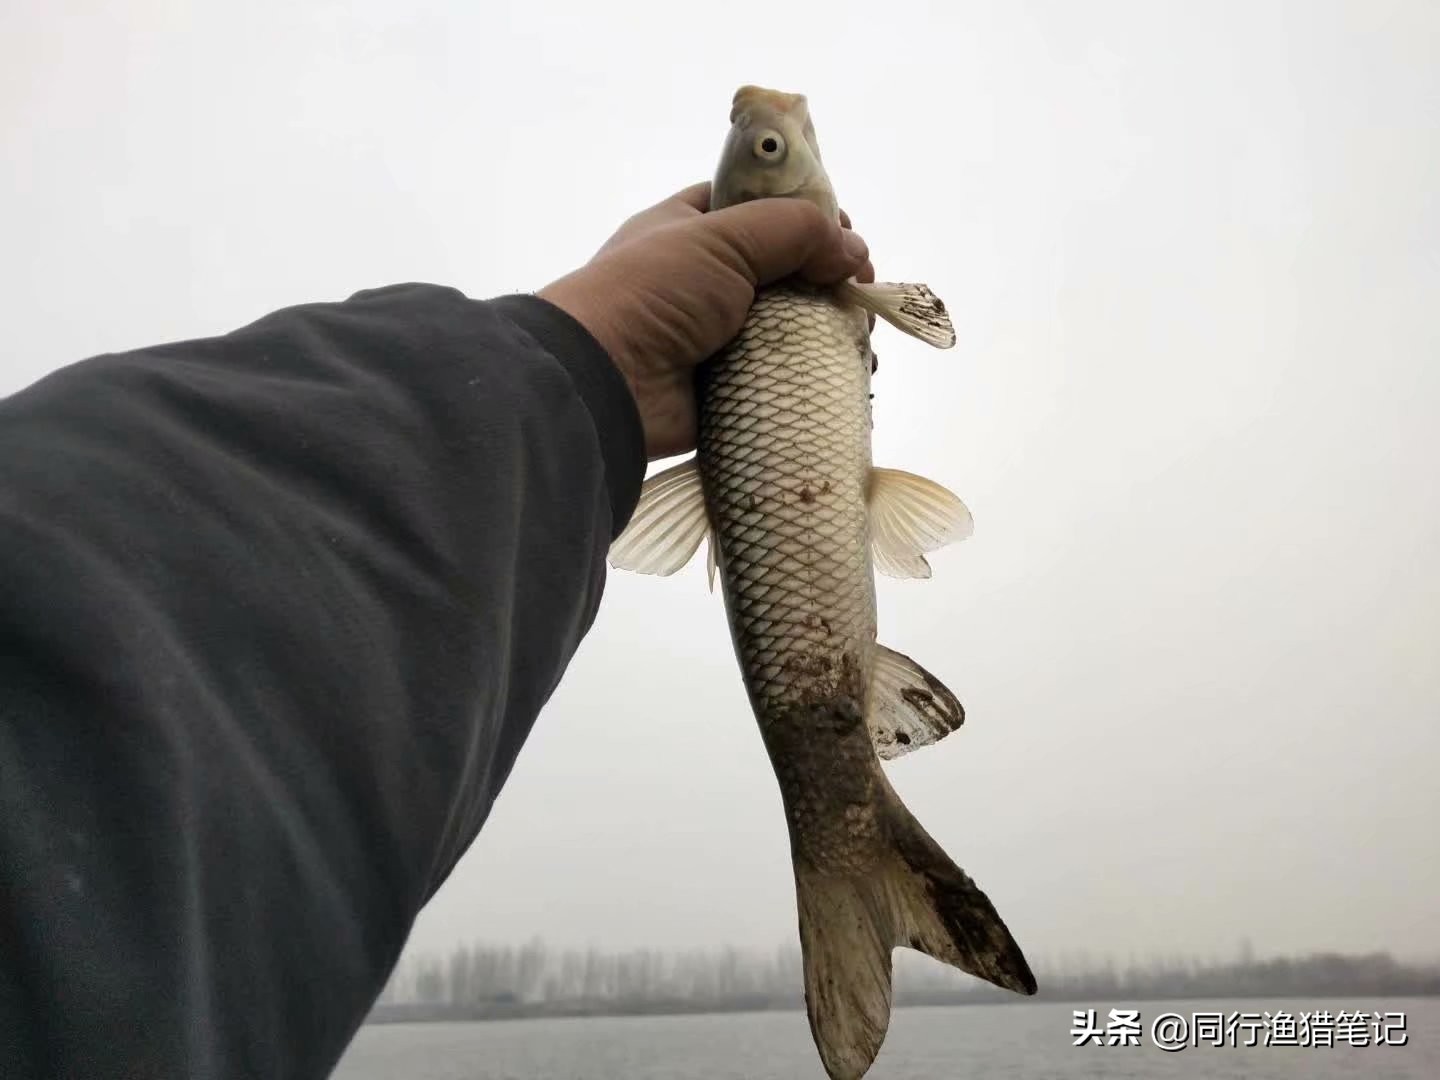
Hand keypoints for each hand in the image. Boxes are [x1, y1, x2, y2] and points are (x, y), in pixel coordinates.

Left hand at [538, 182, 874, 459]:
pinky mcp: (726, 388)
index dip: (805, 213)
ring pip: (788, 328)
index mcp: (689, 228)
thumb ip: (794, 231)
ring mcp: (714, 337)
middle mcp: (702, 279)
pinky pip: (780, 378)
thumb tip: (854, 251)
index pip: (756, 207)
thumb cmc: (653, 290)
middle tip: (862, 292)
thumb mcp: (722, 237)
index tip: (847, 230)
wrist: (604, 381)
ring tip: (862, 342)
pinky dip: (814, 378)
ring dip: (830, 333)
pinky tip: (850, 378)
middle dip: (828, 279)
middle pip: (783, 271)